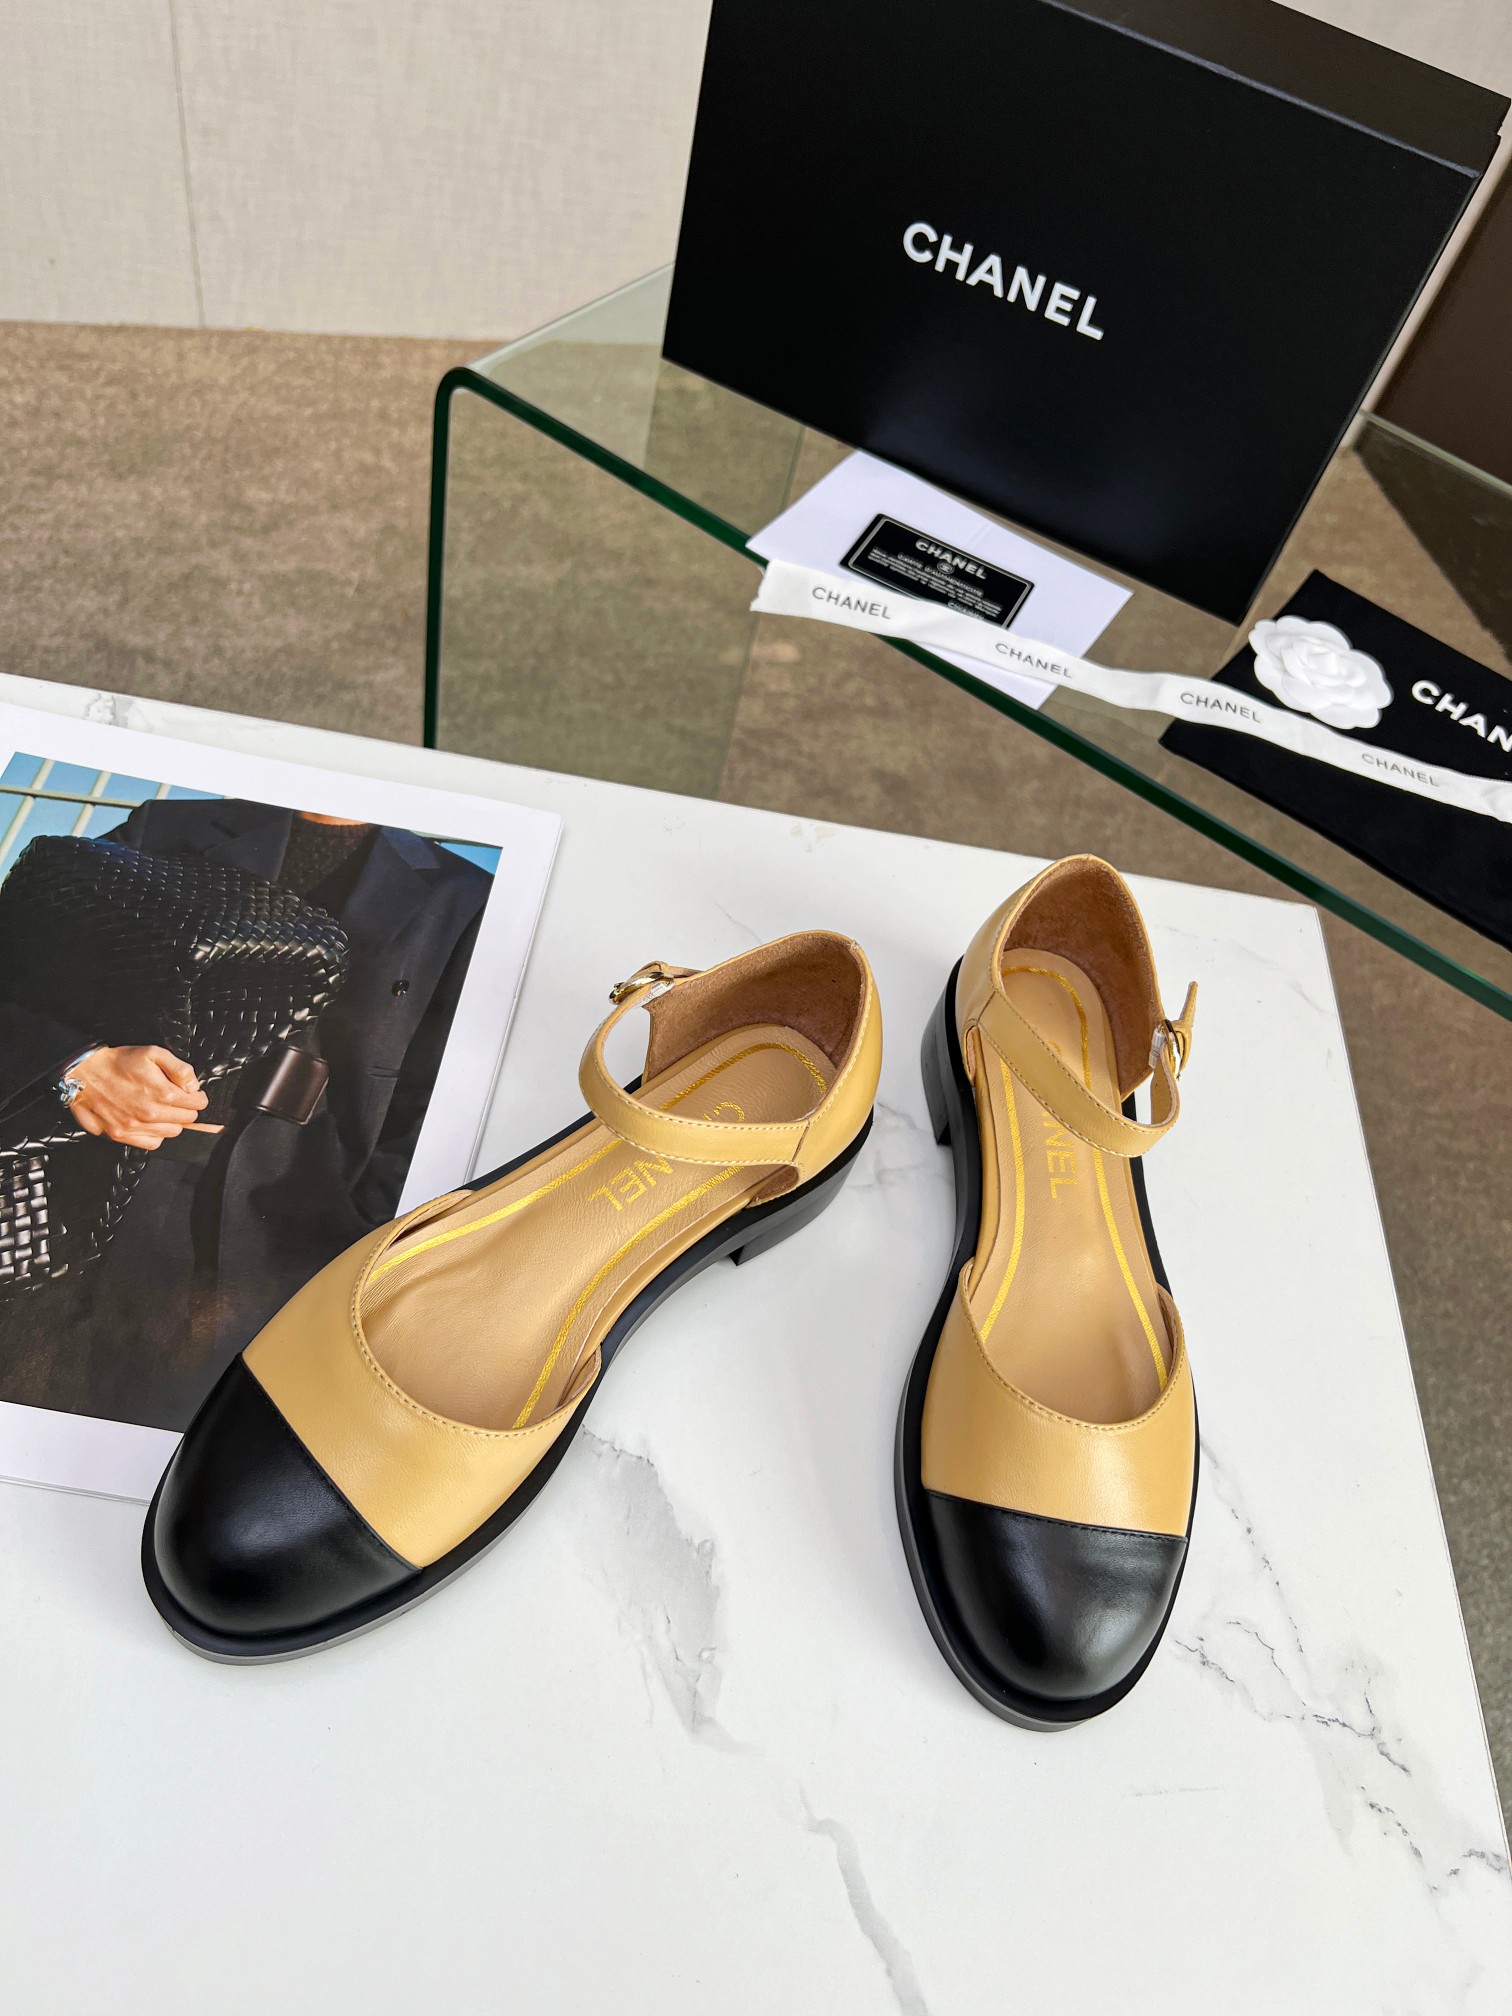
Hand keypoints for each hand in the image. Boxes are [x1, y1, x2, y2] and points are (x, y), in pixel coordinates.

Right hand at [69, 1045, 214, 1150]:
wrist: (86, 1072)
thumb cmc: (119, 1062)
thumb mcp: (154, 1053)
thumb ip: (180, 1069)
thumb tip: (194, 1086)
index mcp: (162, 1093)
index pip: (197, 1104)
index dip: (197, 1096)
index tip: (192, 1093)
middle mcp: (150, 1114)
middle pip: (187, 1120)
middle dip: (186, 1108)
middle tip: (176, 1099)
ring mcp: (135, 1127)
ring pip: (172, 1133)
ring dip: (172, 1122)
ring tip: (161, 1109)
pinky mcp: (121, 1135)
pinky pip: (152, 1143)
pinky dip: (156, 1135)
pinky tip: (151, 1122)